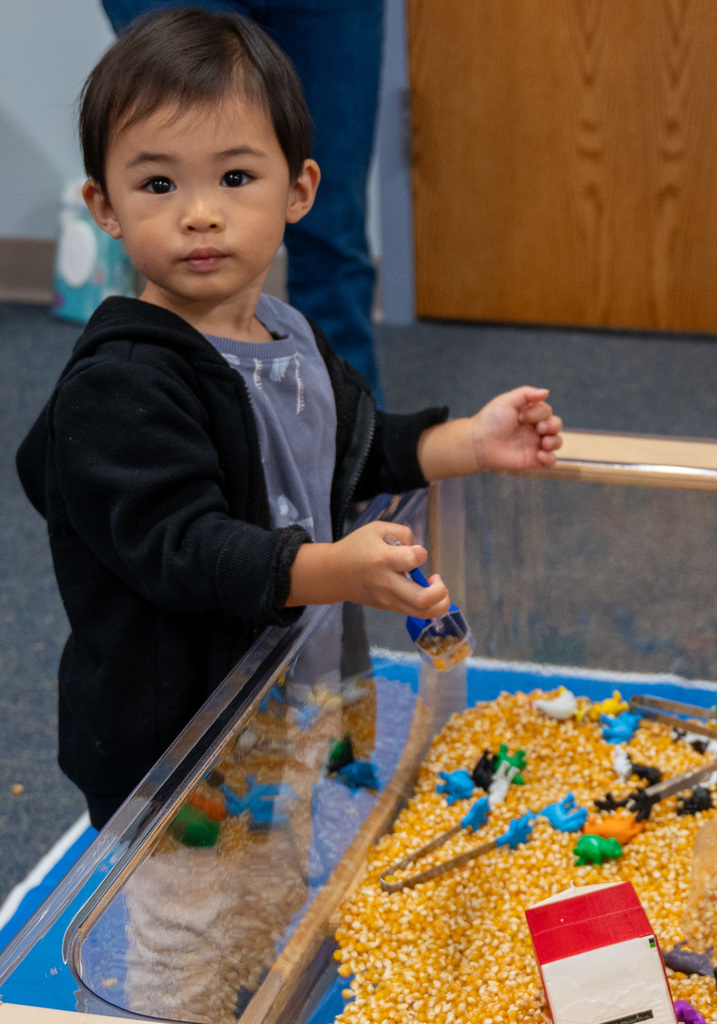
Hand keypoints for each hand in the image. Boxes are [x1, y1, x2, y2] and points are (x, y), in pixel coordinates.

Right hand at [286, 520, 451, 614]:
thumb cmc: (356, 547)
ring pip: (422, 612)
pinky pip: (415, 613)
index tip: (415, 551)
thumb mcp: (377, 529)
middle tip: (437, 580)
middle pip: (422, 599)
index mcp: (383, 559)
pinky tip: (429, 593)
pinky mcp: (389, 607)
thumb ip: (403, 533)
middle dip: (440, 591)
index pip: (413, 560)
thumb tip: (417, 550)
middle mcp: (387, 583)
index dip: (421, 553)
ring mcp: (388, 599)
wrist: (334, 574)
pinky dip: (430, 606)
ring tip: (438, 590)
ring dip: (440, 603)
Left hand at [470, 386, 562, 470]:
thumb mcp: (507, 401)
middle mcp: (534, 429)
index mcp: (529, 415)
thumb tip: (546, 392)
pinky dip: (550, 459)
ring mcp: (534, 445)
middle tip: (538, 428)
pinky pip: (550, 462)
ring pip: (556, 442)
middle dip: (552, 425)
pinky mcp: (532, 460)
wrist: (479, 442)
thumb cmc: (491, 420)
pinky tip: (539, 455)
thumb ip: (526, 394)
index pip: (547, 411)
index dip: (539, 413)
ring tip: (544, 443)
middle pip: (556, 425)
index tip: (521, 416)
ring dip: (555, 441)